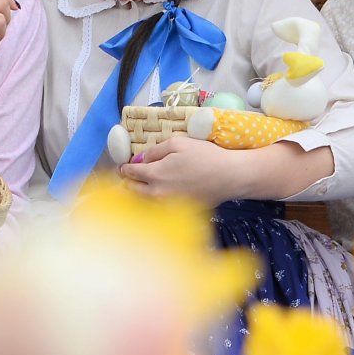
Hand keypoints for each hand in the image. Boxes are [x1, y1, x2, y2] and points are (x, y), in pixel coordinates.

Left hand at [116, 134, 240, 203]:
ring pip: (143, 201)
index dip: (125, 168)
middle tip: (128, 176)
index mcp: (154, 175)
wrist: (229, 176)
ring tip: (140, 185)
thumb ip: (154, 151)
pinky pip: (159, 207)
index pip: (130, 173)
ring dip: (138, 194)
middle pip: (132, 191)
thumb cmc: (205, 156)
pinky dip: (153, 201)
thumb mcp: (177, 143)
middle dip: (127, 182)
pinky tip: (159, 194)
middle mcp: (157, 194)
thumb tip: (140, 160)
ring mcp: (168, 205)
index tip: (124, 166)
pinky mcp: (179, 211)